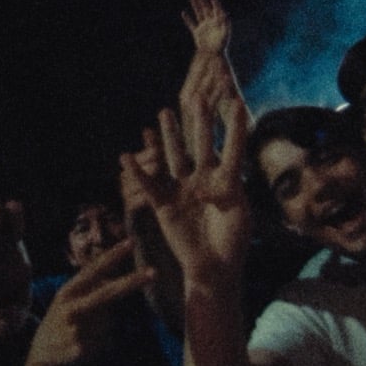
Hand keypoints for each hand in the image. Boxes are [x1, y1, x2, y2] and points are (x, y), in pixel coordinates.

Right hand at [26, 239, 153, 365]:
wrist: (42, 354)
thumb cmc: (64, 321)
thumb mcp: (68, 299)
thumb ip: (91, 287)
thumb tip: (121, 279)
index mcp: (68, 291)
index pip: (93, 270)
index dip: (112, 256)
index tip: (130, 243)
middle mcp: (70, 307)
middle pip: (106, 293)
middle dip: (131, 282)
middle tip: (154, 272)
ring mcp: (75, 329)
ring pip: (111, 324)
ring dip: (107, 329)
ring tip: (87, 334)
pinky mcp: (79, 349)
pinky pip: (107, 343)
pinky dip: (103, 345)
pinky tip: (86, 348)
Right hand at [121, 94, 250, 283]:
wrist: (213, 268)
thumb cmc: (232, 242)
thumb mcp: (239, 212)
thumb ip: (230, 189)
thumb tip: (216, 173)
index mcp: (225, 181)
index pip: (230, 148)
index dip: (233, 127)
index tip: (235, 102)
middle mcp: (203, 180)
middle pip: (200, 144)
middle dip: (198, 122)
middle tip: (197, 97)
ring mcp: (183, 190)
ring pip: (174, 156)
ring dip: (168, 136)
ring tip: (163, 113)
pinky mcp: (164, 205)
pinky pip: (149, 185)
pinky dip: (137, 172)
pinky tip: (126, 156)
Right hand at [181, 0, 230, 53]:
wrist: (213, 55)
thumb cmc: (221, 45)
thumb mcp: (225, 33)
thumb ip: (225, 23)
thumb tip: (225, 14)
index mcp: (218, 21)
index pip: (216, 7)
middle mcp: (211, 22)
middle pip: (206, 8)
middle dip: (202, 0)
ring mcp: (203, 27)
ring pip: (199, 13)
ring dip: (195, 6)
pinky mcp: (197, 33)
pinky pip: (191, 24)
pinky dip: (187, 19)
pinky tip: (184, 13)